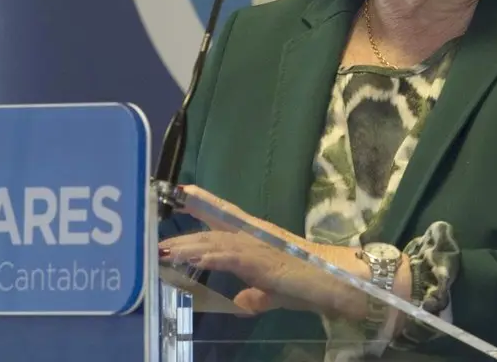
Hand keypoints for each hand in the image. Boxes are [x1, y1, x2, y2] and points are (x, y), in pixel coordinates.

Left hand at [161, 185, 391, 317]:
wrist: (337, 282)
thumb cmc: (310, 284)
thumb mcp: (275, 293)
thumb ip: (257, 295)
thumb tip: (242, 301)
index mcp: (257, 239)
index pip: (226, 218)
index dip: (204, 206)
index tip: (181, 195)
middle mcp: (255, 235)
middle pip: (215, 227)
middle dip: (187, 229)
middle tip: (159, 228)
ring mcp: (258, 246)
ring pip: (217, 240)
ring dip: (190, 245)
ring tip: (165, 250)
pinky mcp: (262, 261)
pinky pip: (230, 257)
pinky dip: (209, 257)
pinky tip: (192, 260)